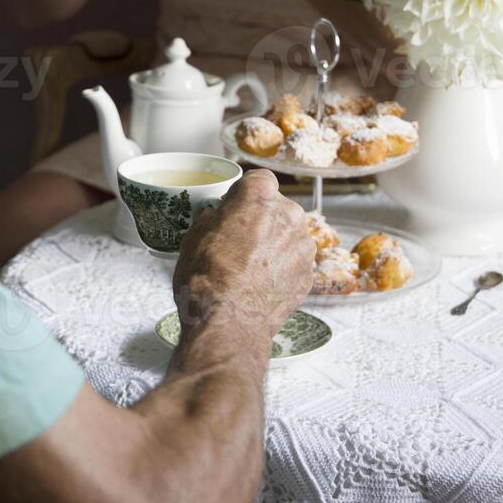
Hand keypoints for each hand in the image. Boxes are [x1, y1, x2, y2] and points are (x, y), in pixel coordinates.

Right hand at [173, 170, 314, 345]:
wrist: (228, 322)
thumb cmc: (208, 279)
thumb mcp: (194, 236)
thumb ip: (212, 218)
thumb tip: (215, 218)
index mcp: (259, 197)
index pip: (259, 179)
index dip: (244, 193)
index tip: (234, 206)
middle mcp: (289, 215)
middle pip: (277, 207)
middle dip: (261, 219)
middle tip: (238, 239)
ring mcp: (303, 246)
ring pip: (288, 235)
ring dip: (273, 244)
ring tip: (248, 266)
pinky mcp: (308, 274)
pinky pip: (294, 262)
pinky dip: (281, 268)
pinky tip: (260, 283)